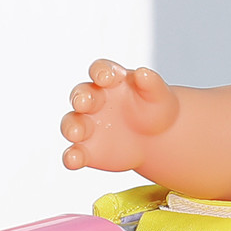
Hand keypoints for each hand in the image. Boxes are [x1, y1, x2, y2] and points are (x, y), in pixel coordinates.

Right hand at [60, 60, 178, 173]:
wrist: (157, 137)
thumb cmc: (155, 107)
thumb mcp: (159, 95)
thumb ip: (151, 84)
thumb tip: (143, 73)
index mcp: (110, 80)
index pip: (100, 70)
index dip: (100, 71)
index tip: (105, 77)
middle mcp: (92, 100)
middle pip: (80, 95)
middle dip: (80, 98)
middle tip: (83, 103)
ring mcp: (87, 124)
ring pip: (71, 123)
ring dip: (71, 127)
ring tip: (76, 133)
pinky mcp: (86, 149)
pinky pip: (74, 153)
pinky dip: (71, 157)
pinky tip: (74, 160)